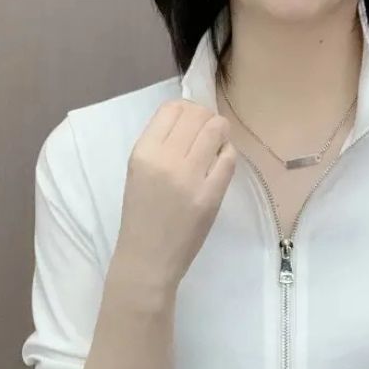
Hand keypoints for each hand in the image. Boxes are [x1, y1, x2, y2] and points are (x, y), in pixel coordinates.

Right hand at [116, 99, 237, 295]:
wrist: (148, 259)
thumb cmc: (142, 217)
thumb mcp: (139, 172)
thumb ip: (160, 146)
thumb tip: (191, 121)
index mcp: (143, 152)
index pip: (172, 109)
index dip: (187, 110)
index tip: (192, 122)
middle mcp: (165, 159)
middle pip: (197, 115)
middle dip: (207, 120)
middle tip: (208, 135)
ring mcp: (190, 177)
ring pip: (216, 130)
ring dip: (221, 134)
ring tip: (216, 147)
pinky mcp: (211, 195)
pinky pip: (228, 159)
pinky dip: (228, 155)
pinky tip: (221, 164)